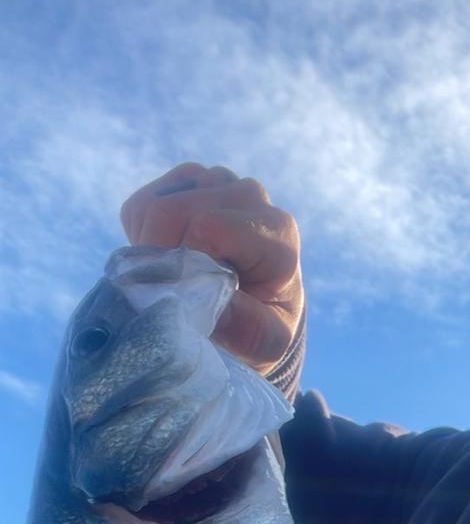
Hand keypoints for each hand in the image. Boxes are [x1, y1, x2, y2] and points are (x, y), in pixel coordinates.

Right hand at [120, 163, 302, 375]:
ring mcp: (217, 182)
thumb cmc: (262, 327)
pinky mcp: (187, 181)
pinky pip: (141, 204)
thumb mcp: (266, 343)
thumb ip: (247, 328)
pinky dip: (140, 237)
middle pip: (172, 211)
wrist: (257, 310)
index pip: (208, 225)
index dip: (184, 263)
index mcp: (276, 230)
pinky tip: (167, 258)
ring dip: (150, 248)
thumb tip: (214, 303)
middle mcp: (249, 195)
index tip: (188, 296)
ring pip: (153, 205)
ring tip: (176, 277)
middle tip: (175, 292)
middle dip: (160, 257)